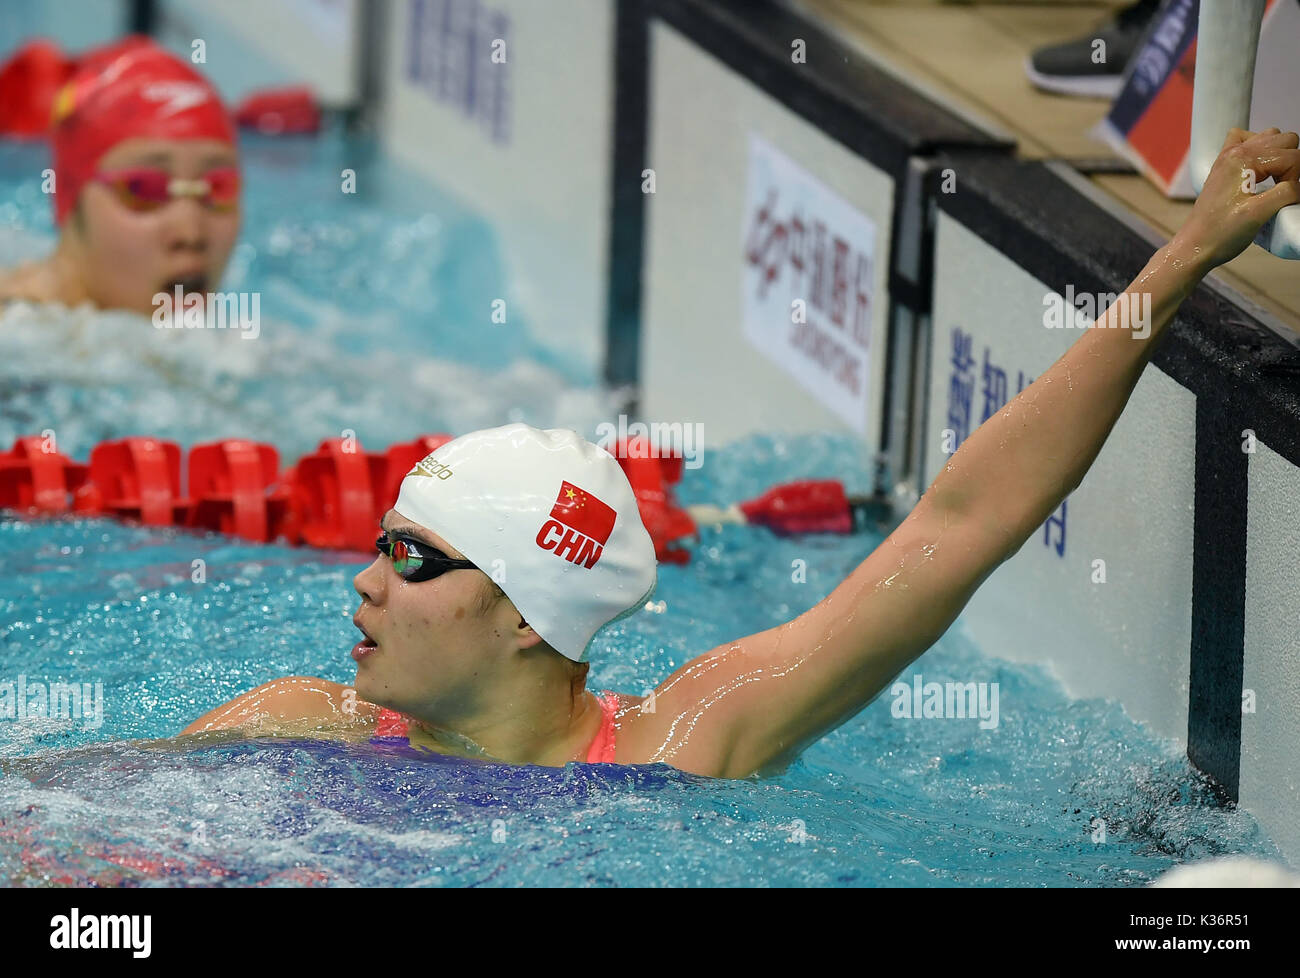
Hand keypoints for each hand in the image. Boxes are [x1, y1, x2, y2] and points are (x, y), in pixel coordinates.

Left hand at [1173, 127, 1299, 271]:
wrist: (1195, 247)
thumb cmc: (1221, 233)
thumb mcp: (1259, 213)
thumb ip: (1287, 192)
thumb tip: (1298, 185)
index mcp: (1243, 159)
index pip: (1293, 155)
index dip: (1295, 178)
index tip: (1282, 197)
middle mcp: (1235, 152)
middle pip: (1285, 140)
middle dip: (1290, 164)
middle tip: (1278, 189)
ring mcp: (1229, 157)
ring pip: (1271, 137)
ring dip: (1278, 156)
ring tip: (1271, 181)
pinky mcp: (1225, 166)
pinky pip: (1247, 140)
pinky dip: (1260, 151)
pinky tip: (1258, 171)